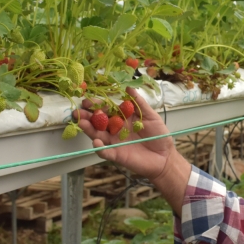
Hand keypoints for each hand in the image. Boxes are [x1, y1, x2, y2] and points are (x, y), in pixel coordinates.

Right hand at [77, 88, 189, 213]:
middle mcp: (115, 130)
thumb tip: (129, 87)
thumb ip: (139, 103)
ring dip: (89, 130)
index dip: (97, 105)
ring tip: (82, 124)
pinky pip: (106, 152)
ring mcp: (115, 143)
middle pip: (98, 122)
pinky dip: (100, 149)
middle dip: (87, 117)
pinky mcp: (117, 156)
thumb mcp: (150, 116)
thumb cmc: (158, 135)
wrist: (165, 156)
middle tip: (78, 112)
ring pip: (98, 136)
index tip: (87, 101)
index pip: (106, 110)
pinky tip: (97, 143)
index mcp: (122, 119)